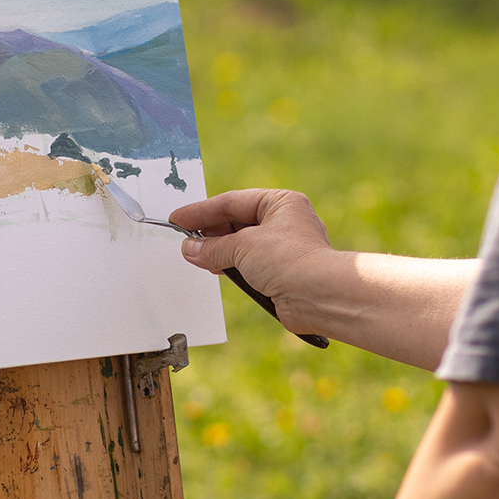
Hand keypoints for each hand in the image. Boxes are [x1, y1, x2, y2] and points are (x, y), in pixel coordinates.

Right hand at [170, 189, 333, 334]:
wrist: (319, 296)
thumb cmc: (291, 260)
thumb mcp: (242, 246)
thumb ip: (212, 247)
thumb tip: (190, 249)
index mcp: (281, 202)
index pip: (233, 202)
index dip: (202, 210)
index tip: (179, 219)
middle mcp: (285, 222)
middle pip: (237, 222)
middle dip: (210, 232)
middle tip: (184, 239)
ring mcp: (284, 247)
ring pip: (242, 244)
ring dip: (218, 250)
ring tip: (194, 255)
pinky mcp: (282, 271)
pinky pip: (249, 264)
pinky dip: (230, 266)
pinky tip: (214, 269)